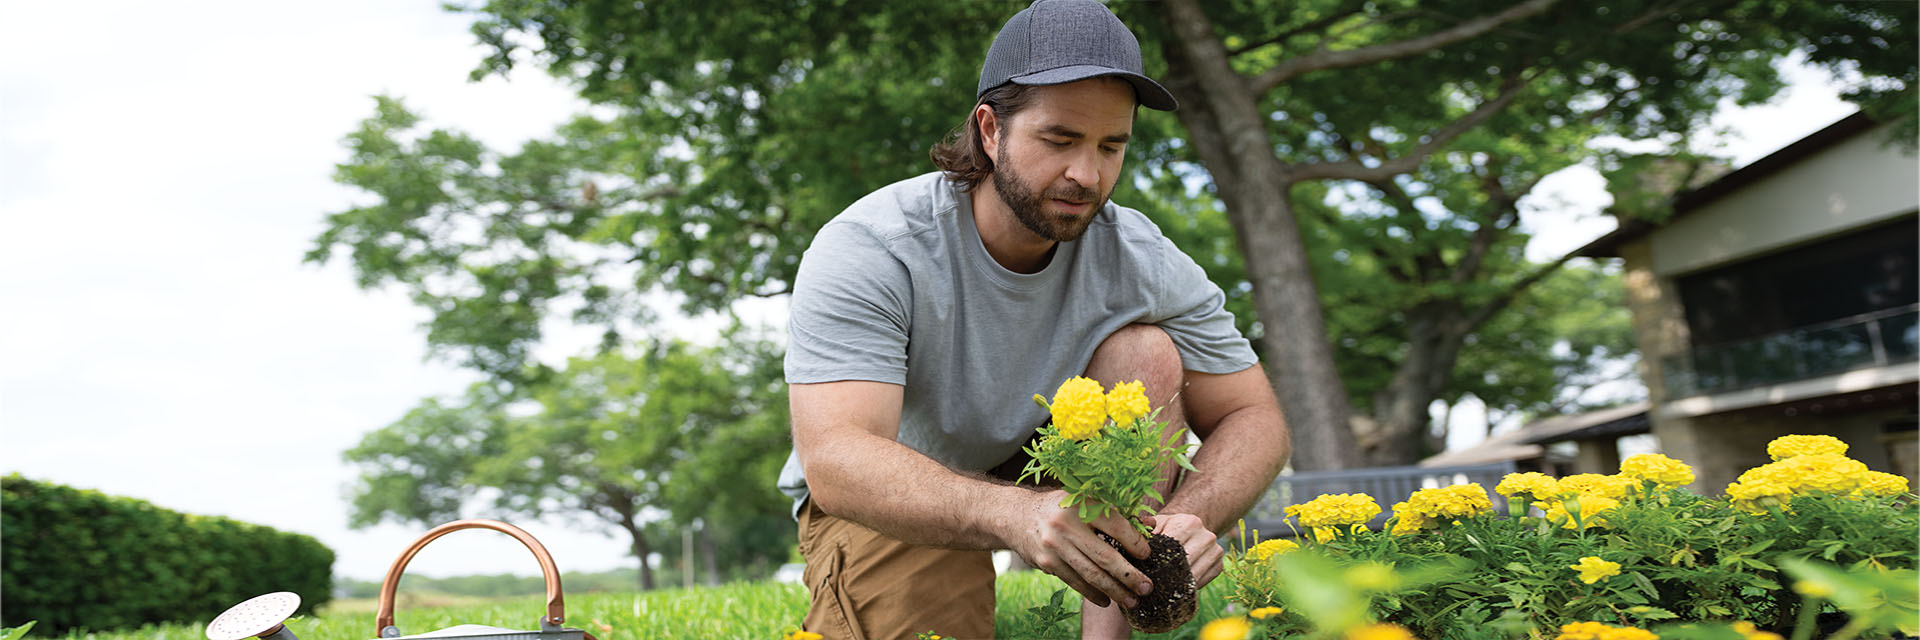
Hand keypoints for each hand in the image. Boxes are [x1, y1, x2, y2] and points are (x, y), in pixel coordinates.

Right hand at [1001, 489, 1154, 607]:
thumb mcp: (1084, 501)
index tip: (1147, 555)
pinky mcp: (1047, 563)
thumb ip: (1115, 512)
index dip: (1135, 542)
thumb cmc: (1059, 507)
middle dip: (1129, 576)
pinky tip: (1106, 600)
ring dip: (1114, 591)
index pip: (1115, 526)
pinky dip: (1093, 594)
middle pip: (1104, 556)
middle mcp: (1067, 526)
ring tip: (1131, 601)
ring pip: (1091, 574)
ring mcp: (1055, 547)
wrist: (1016, 516)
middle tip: (1147, 587)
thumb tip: (1149, 524)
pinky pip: (1075, 582)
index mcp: (1081, 505)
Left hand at [1140, 513, 1223, 587]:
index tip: (1143, 571)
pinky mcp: (1219, 566)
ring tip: (1159, 590)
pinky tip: (1174, 588)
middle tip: (1149, 585)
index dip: (1157, 560)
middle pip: (1183, 564)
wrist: (1190, 531)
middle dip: (1166, 575)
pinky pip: (1200, 583)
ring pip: (1192, 576)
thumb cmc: (1168, 529)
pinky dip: (1186, 588)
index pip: (1172, 547)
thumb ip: (1146, 526)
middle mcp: (1207, 536)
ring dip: (1176, 585)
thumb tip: (1143, 526)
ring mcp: (1216, 552)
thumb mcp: (1157, 524)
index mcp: (1190, 523)